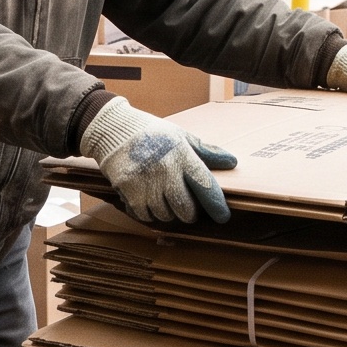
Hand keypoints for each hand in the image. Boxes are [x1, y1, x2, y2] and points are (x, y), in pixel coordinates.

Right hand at [79, 97, 235, 223]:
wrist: (114, 129)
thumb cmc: (152, 133)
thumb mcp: (181, 136)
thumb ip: (206, 152)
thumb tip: (232, 162)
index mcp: (182, 155)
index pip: (205, 185)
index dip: (216, 205)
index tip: (223, 216)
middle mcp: (166, 170)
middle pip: (186, 209)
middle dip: (189, 213)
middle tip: (186, 208)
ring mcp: (146, 182)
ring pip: (165, 215)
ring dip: (167, 212)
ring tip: (163, 198)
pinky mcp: (129, 190)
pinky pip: (145, 215)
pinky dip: (148, 212)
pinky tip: (147, 199)